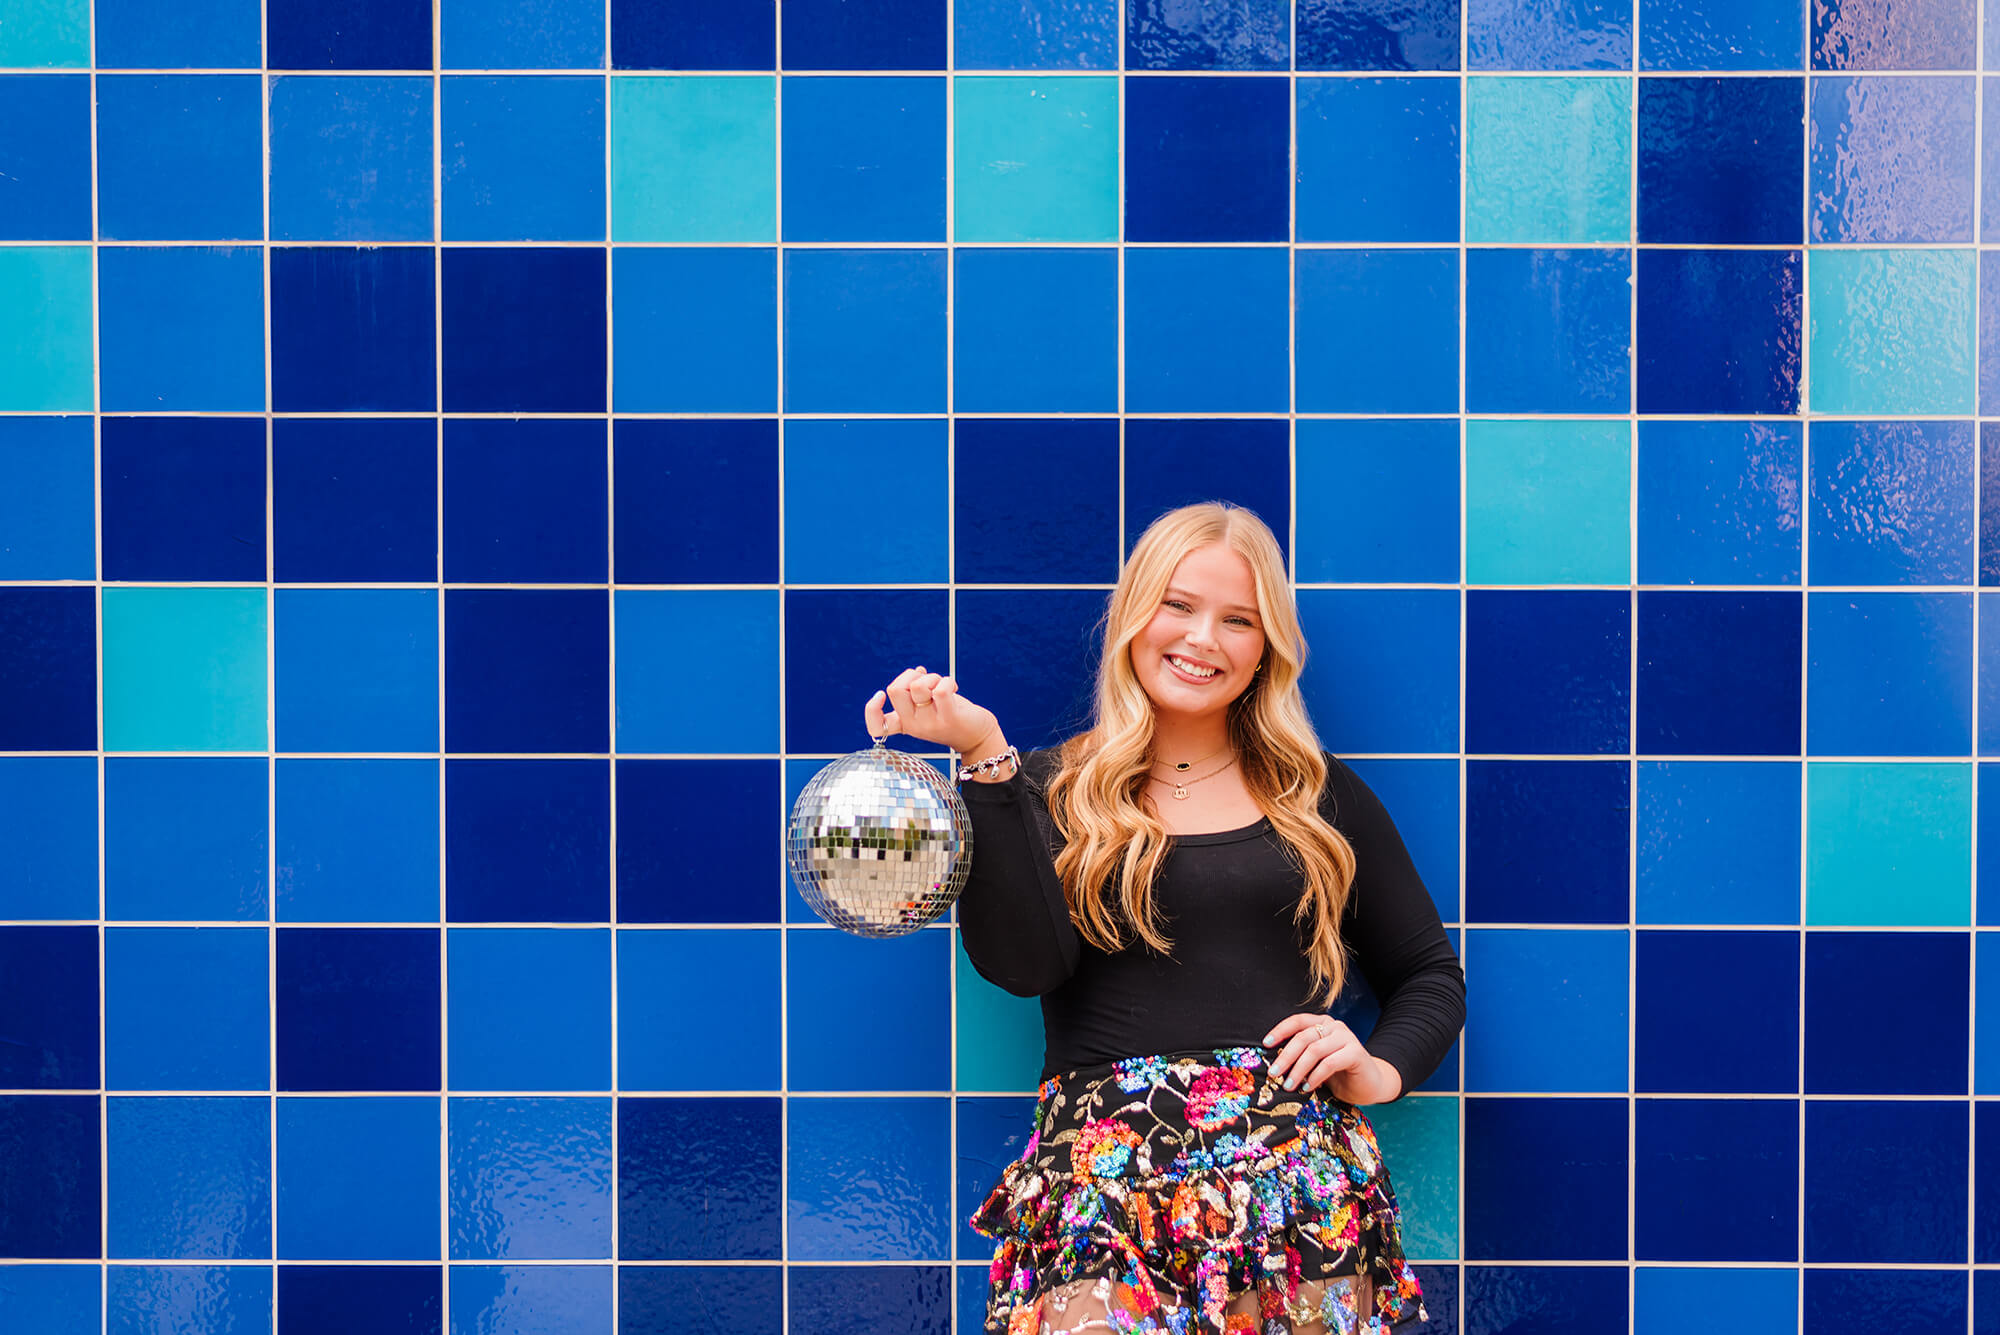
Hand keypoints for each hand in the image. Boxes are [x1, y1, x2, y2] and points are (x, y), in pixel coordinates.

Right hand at [863, 666, 997, 753]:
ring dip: (932, 677)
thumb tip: (917, 671)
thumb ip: (917, 691)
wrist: (979, 737)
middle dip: (911, 675)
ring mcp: (930, 724)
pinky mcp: (949, 719)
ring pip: (918, 686)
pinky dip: (947, 681)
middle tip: (927, 682)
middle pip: (895, 689)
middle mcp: (914, 726)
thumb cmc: (953, 715)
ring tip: (942, 684)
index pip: (876, 727)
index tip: (880, 695)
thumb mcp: (928, 705)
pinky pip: (940, 689)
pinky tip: (953, 687)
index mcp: (905, 724)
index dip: (871, 709)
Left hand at [1263, 1013, 1401, 1105]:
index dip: (1280, 1030)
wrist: (1370, 1085)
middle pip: (1303, 1037)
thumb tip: (1273, 1064)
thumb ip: (1301, 1056)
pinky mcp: (1356, 1052)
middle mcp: (1334, 1026)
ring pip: (1314, 1050)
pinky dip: (1315, 1076)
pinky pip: (1329, 1063)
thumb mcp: (1316, 1063)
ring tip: (1288, 1085)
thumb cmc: (1339, 1074)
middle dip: (1285, 1057)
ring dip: (1298, 1070)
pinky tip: (1307, 1087)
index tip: (1265, 1044)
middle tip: (1273, 1074)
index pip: (1297, 1021)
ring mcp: (1347, 1037)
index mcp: (1322, 1024)